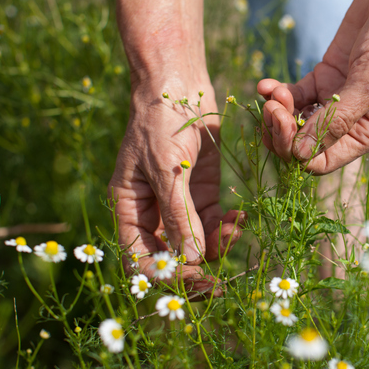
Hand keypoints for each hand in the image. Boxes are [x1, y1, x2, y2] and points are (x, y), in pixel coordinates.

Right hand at [109, 82, 244, 295]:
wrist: (179, 85)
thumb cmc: (160, 122)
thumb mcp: (167, 169)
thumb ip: (179, 215)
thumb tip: (191, 260)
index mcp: (129, 210)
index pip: (140, 260)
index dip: (165, 277)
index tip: (194, 280)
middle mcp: (152, 213)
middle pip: (171, 257)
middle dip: (195, 270)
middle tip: (221, 283)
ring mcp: (178, 204)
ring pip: (197, 244)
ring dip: (217, 245)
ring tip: (235, 229)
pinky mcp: (202, 193)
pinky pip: (213, 223)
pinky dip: (227, 226)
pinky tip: (239, 217)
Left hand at [259, 0, 368, 173]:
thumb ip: (336, 119)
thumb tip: (301, 153)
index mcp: (367, 133)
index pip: (323, 160)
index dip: (298, 151)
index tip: (284, 124)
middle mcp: (350, 122)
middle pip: (304, 144)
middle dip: (282, 131)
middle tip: (272, 108)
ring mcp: (334, 100)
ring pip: (295, 121)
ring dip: (277, 111)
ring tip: (271, 93)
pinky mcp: (322, 77)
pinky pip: (293, 95)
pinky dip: (277, 92)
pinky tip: (266, 84)